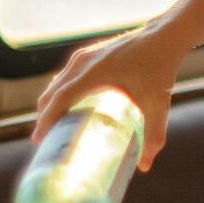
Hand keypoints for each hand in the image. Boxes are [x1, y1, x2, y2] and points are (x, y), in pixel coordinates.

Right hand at [33, 27, 182, 169]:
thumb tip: (145, 167)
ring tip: (52, 128)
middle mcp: (83, 62)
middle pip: (52, 93)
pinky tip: (64, 107)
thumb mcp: (157, 103)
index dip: (47, 120)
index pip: (60, 99)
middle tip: (45, 142)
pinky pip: (65, 76)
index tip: (39, 140)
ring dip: (50, 105)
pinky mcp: (87, 54)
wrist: (164, 36)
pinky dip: (58, 93)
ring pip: (56, 84)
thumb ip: (153, 134)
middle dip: (45, 117)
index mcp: (94, 73)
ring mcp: (83, 56)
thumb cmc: (160, 68)